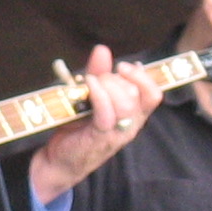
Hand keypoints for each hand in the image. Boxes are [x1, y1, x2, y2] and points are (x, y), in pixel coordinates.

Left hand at [27, 45, 163, 203]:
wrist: (58, 161)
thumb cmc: (77, 129)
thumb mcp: (90, 97)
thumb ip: (99, 74)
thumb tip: (103, 50)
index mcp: (133, 116)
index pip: (153, 94)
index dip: (142, 76)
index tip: (124, 67)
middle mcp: (130, 126)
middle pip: (138, 94)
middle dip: (117, 78)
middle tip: (99, 78)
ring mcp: (116, 133)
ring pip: (125, 103)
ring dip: (107, 85)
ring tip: (92, 82)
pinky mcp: (99, 137)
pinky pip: (106, 112)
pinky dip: (98, 94)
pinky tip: (88, 85)